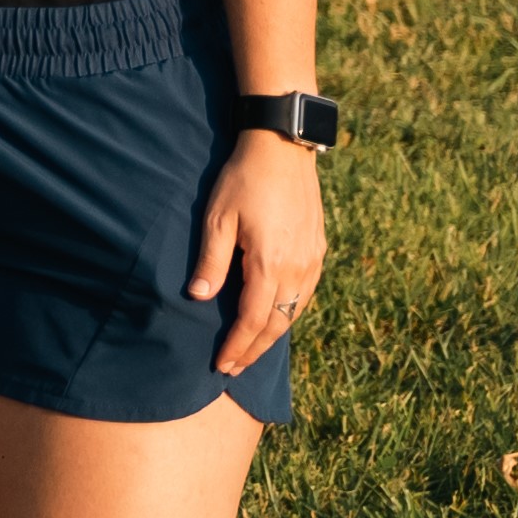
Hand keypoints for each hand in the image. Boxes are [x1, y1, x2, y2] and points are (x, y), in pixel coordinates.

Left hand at [192, 129, 327, 375]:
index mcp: (270, 264)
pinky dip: (289, 312)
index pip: (252, 319)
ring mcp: (312, 260)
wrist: (282, 149)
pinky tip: (275, 317)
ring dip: (272, 333)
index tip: (222, 365)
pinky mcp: (318, 250)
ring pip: (295, 311)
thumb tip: (199, 299)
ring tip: (251, 349)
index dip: (237, 346)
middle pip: (277, 323)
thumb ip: (211, 262)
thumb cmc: (242, 180)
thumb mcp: (217, 219)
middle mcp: (298, 268)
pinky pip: (305, 294)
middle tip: (234, 368)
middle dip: (254, 349)